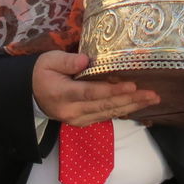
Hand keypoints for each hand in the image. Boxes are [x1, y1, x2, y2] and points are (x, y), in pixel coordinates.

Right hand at [32, 50, 159, 126]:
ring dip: (132, 106)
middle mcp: (71, 111)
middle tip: (152, 95)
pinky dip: (123, 110)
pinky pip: (105, 116)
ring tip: (152, 99)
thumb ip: (66, 61)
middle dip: (131, 100)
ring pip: (108, 113)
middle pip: (105, 106)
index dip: (112, 90)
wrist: (31, 94)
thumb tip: (85, 61)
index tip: (132, 86)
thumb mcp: (48, 60)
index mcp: (62, 93)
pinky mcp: (83, 122)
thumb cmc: (42, 72)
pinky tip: (138, 105)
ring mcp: (78, 119)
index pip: (90, 93)